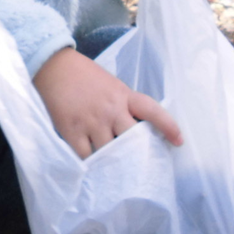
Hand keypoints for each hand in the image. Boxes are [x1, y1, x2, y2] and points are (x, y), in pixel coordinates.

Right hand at [33, 47, 182, 157]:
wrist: (53, 66)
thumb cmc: (84, 75)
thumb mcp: (110, 85)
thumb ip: (122, 105)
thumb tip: (132, 131)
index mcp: (123, 95)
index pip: (152, 110)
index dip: (168, 126)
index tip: (179, 141)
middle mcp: (111, 109)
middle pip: (132, 139)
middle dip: (135, 152)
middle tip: (137, 165)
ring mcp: (91, 121)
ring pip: (109, 152)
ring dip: (111, 160)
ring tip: (111, 167)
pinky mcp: (72, 130)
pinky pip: (86, 155)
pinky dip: (89, 161)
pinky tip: (90, 163)